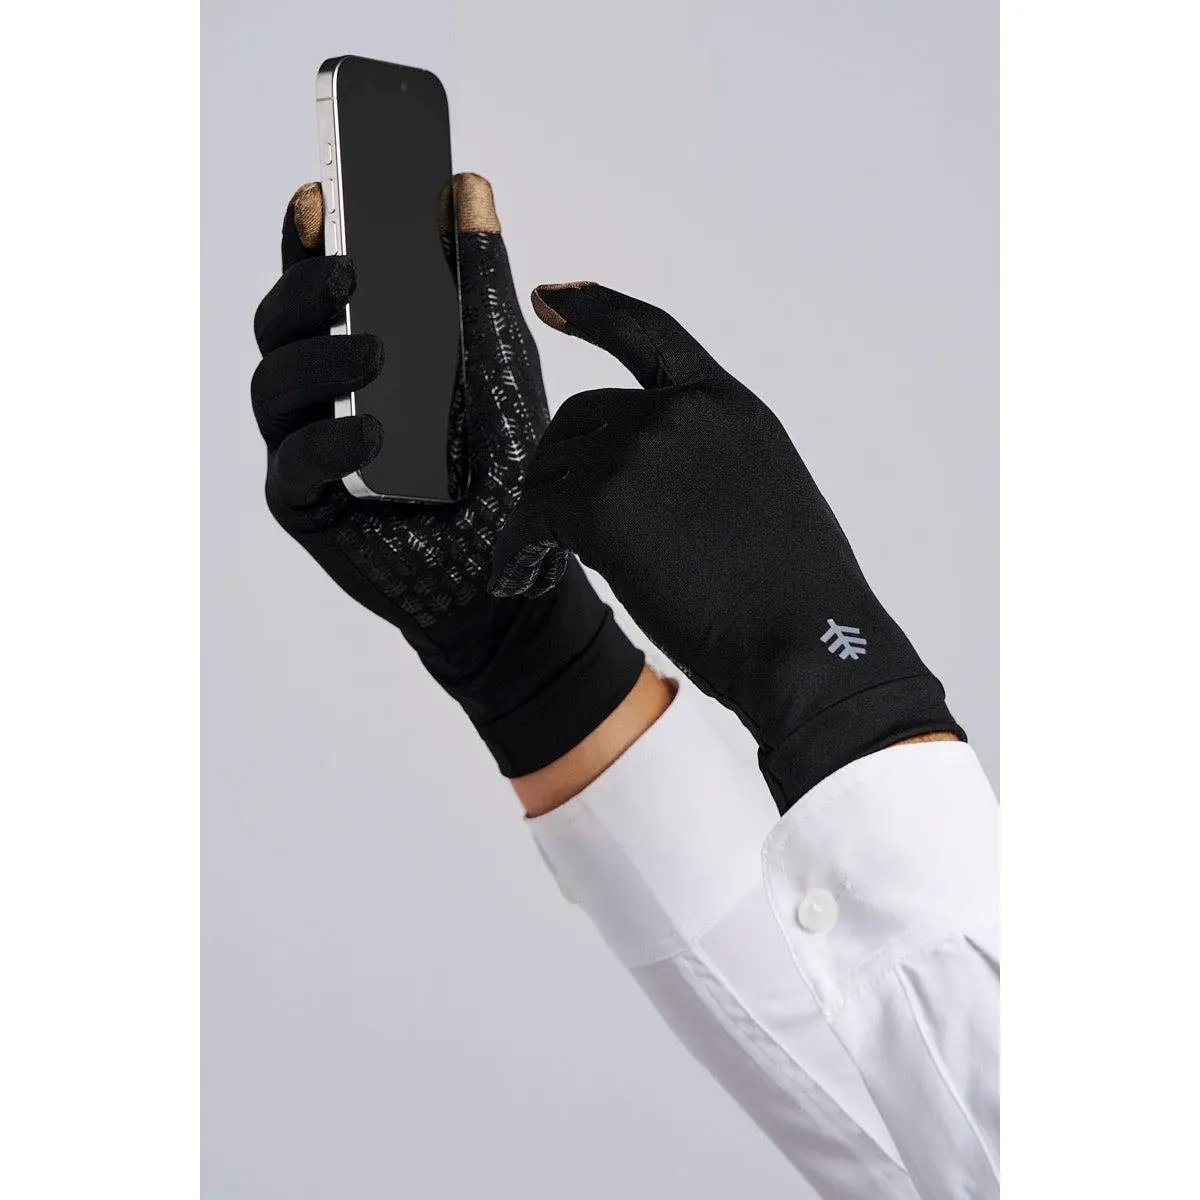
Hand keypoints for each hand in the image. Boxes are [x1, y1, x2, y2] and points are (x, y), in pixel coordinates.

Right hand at [251, 180, 642, 774]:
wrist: (509, 577)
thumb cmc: (503, 468)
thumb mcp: (500, 365)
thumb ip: (478, 283)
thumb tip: (467, 186)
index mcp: (361, 352)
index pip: (319, 287)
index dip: (306, 240)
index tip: (319, 195)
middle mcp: (325, 396)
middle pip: (279, 327)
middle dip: (303, 290)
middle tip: (350, 271)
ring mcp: (309, 449)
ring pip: (274, 386)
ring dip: (319, 361)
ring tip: (375, 352)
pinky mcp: (307, 507)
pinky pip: (296, 463)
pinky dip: (331, 443)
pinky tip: (374, 435)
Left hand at [490, 282, 962, 808]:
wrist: (805, 644)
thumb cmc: (796, 596)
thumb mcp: (763, 495)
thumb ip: (704, 466)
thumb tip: (649, 489)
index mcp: (726, 404)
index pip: (649, 334)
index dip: (593, 311)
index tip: (549, 296)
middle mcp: (678, 412)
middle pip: (580, 419)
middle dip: (560, 469)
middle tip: (550, 523)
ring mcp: (636, 450)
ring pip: (550, 471)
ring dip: (540, 517)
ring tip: (541, 562)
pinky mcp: (599, 503)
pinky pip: (531, 520)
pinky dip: (516, 551)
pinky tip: (515, 579)